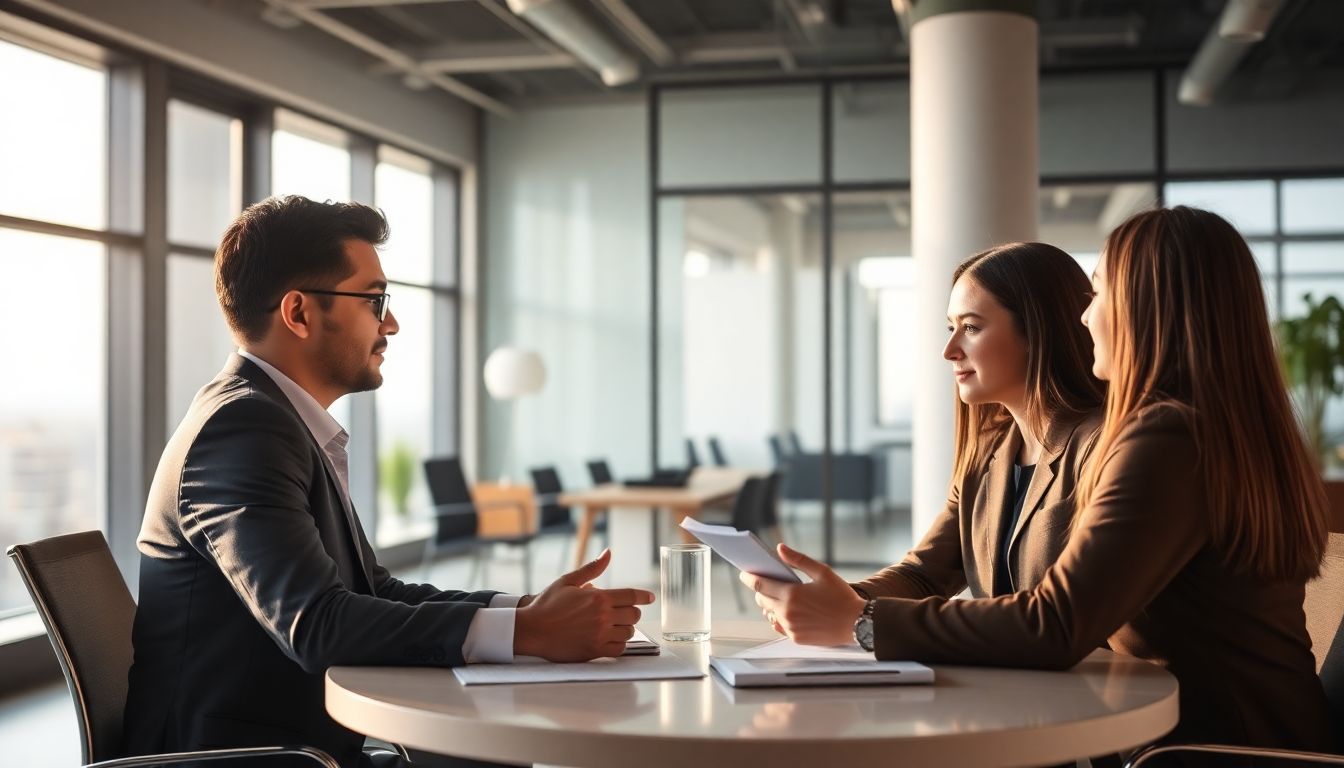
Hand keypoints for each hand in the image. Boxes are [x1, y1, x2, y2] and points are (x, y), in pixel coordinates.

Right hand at [514, 549, 655, 661]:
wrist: (531, 630)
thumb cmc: (548, 604)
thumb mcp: (568, 581)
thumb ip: (592, 568)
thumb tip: (609, 553)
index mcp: (598, 598)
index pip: (631, 596)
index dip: (644, 596)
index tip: (650, 597)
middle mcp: (602, 617)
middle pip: (634, 614)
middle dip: (631, 611)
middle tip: (623, 611)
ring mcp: (600, 635)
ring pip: (629, 632)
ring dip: (625, 627)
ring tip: (614, 624)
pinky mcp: (594, 650)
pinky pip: (619, 649)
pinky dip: (619, 643)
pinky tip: (610, 638)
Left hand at [738, 543, 865, 646]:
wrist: (857, 623)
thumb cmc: (841, 596)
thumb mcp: (822, 572)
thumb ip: (798, 559)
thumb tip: (779, 548)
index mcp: (791, 594)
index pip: (760, 585)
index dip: (749, 578)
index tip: (743, 573)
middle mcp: (787, 612)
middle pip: (762, 599)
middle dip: (761, 590)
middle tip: (766, 583)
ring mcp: (790, 627)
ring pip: (770, 613)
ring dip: (771, 605)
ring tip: (780, 597)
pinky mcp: (796, 638)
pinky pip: (780, 626)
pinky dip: (780, 618)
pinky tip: (790, 611)